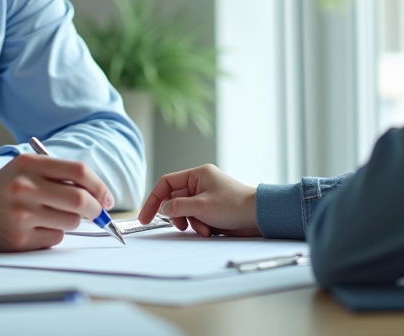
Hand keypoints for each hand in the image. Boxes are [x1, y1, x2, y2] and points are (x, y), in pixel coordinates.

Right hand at [0, 153, 114, 250]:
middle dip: (94, 209)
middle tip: (96, 212)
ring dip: (71, 222)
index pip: (79, 171)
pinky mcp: (19, 238)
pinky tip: (36, 228)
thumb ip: (59, 174)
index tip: (105, 197)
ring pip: (71, 223)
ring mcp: (21, 214)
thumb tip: (99, 193)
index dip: (99, 186)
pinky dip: (54, 235)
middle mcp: (24, 187)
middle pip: (79, 200)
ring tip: (53, 216)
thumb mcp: (26, 168)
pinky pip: (55, 239)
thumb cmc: (3, 188)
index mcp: (29, 164)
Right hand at [137, 164, 259, 236]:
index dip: (153, 199)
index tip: (145, 216)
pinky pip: (195, 219)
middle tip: (180, 225)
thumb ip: (177, 207)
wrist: (258, 217)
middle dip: (177, 215)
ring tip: (202, 228)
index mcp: (197, 174)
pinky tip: (210, 230)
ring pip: (184, 212)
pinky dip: (199, 227)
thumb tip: (163, 209)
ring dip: (190, 223)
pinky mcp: (211, 211)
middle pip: (175, 199)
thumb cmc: (233, 205)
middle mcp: (200, 184)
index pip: (167, 183)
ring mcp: (206, 198)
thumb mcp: (201, 206)